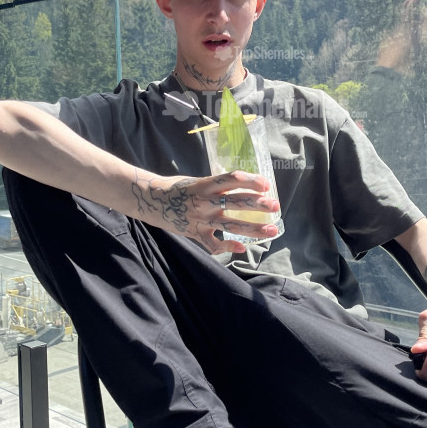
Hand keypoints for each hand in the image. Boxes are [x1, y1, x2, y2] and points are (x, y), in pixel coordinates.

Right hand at [131, 169, 279, 254]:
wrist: (150, 201)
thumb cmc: (177, 188)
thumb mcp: (197, 181)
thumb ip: (216, 186)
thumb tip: (242, 186)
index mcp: (205, 184)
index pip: (232, 179)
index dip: (250, 181)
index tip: (266, 184)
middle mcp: (205, 201)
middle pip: (237, 202)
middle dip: (259, 204)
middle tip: (275, 206)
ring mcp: (200, 218)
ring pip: (231, 224)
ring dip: (253, 228)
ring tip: (271, 230)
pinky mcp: (195, 232)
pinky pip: (213, 243)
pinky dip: (227, 246)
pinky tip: (242, 248)